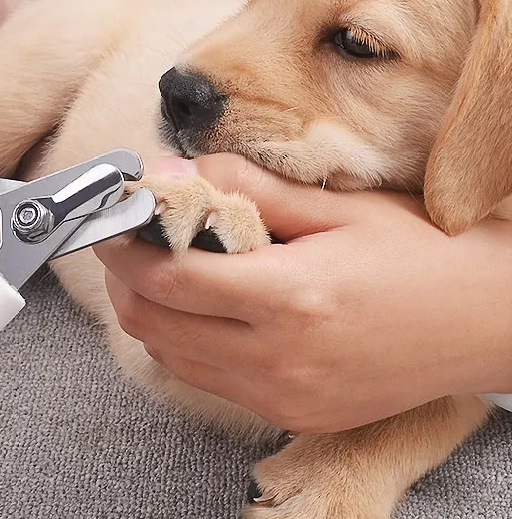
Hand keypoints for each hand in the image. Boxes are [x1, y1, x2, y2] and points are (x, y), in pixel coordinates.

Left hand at [95, 154, 511, 433]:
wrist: (484, 322)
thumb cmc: (419, 255)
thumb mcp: (338, 208)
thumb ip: (249, 187)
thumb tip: (178, 170)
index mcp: (291, 299)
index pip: (169, 279)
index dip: (124, 247)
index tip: (110, 218)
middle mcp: (278, 360)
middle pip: (154, 324)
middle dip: (123, 278)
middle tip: (126, 238)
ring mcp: (281, 396)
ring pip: (171, 357)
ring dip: (148, 310)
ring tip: (156, 267)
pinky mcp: (289, 413)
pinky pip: (207, 379)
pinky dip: (182, 342)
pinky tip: (199, 307)